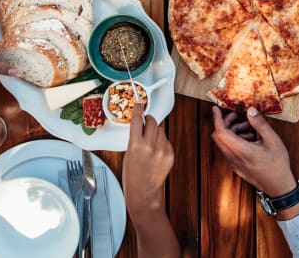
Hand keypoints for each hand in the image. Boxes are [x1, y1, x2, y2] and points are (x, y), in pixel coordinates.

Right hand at [122, 103, 174, 219]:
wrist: (144, 194)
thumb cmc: (132, 177)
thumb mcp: (128, 154)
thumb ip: (135, 138)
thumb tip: (140, 125)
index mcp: (136, 145)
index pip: (138, 120)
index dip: (138, 110)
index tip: (139, 104)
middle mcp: (150, 146)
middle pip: (152, 121)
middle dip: (148, 120)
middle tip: (145, 123)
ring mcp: (162, 150)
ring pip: (161, 130)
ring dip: (155, 131)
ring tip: (149, 143)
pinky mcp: (170, 154)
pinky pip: (166, 140)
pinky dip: (161, 142)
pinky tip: (155, 152)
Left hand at [211, 106, 295, 196]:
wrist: (279, 188)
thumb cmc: (278, 166)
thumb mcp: (273, 141)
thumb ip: (260, 124)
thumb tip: (250, 110)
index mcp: (242, 151)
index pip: (221, 132)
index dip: (217, 119)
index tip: (216, 109)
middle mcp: (234, 158)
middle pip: (219, 137)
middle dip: (225, 123)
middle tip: (236, 116)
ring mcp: (234, 164)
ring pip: (224, 143)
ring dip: (232, 132)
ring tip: (248, 127)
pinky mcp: (237, 167)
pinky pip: (229, 150)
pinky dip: (235, 140)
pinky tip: (250, 138)